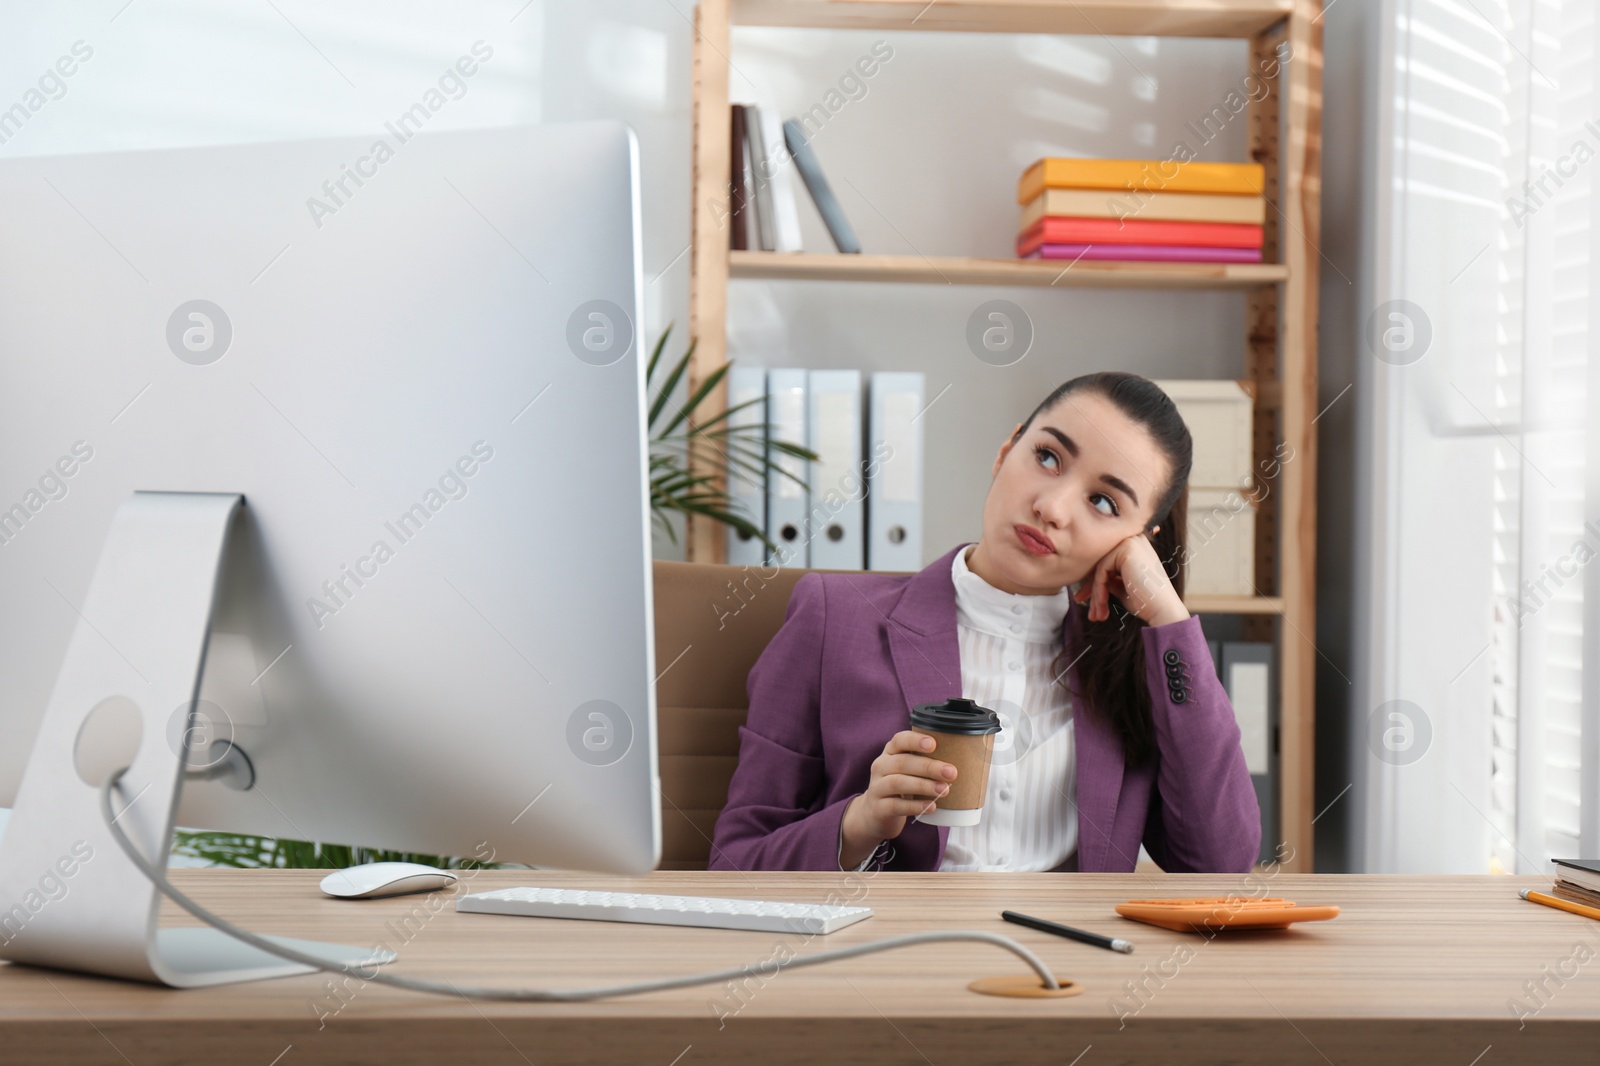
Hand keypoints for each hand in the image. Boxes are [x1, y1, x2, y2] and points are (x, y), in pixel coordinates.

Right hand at [839, 730, 956, 867]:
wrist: (875, 814)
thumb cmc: (899, 787)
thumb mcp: (907, 770)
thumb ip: (925, 763)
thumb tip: (962, 761)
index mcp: (890, 753)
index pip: (899, 740)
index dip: (915, 740)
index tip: (933, 744)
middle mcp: (881, 767)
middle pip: (903, 762)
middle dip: (929, 767)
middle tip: (951, 772)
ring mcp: (877, 788)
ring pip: (898, 783)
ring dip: (924, 785)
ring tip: (944, 790)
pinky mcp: (878, 808)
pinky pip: (896, 805)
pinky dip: (915, 806)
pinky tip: (931, 806)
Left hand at [1073, 532, 1188, 627]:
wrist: (1163, 610)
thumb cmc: (1146, 601)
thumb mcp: (1122, 586)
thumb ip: (1109, 577)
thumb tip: (1090, 580)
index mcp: (1134, 546)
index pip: (1106, 561)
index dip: (1095, 582)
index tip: (1086, 600)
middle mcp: (1133, 539)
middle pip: (1101, 563)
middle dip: (1092, 589)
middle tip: (1091, 612)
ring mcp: (1130, 542)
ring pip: (1099, 568)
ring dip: (1096, 594)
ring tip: (1097, 614)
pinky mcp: (1126, 549)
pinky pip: (1102, 570)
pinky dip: (1099, 590)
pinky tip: (1102, 605)